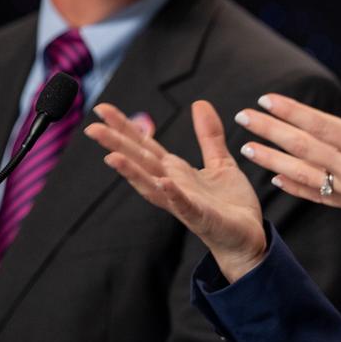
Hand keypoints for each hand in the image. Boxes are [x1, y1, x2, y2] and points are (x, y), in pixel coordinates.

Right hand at [84, 101, 268, 282]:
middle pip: (141, 162)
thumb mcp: (220, 162)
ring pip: (152, 185)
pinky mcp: (202, 218)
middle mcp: (172, 186)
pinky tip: (164, 183)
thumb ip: (208, 135)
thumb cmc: (230, 204)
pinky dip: (173, 195)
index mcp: (176, 171)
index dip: (124, 127)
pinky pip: (185, 205)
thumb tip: (199, 103)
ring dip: (132, 172)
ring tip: (112, 157)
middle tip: (92, 128)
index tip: (102, 109)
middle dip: (117, 145)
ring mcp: (184, 203)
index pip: (145, 145)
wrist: (248, 238)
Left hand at [236, 54, 340, 238]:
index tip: (267, 99)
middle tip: (242, 116)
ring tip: (245, 147)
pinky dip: (292, 185)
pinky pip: (314, 194)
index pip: (322, 125)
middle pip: (303, 146)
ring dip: (271, 158)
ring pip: (301, 171)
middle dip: (270, 130)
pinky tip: (274, 178)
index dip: (292, 111)